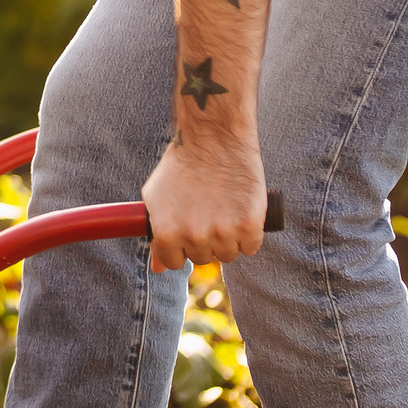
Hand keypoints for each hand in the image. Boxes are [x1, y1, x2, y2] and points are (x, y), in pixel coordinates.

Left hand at [142, 137, 268, 271]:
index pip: (174, 262)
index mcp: (167, 233)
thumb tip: (158, 268)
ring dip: (228, 238)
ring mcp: (223, 234)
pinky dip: (249, 233)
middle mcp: (194, 237)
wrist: (213, 139)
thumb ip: (155, 233)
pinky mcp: (250, 226)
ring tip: (223, 208)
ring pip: (228, 255)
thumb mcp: (156, 198)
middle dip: (204, 239)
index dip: (180, 246)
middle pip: (203, 258)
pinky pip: (251, 246)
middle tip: (206, 211)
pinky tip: (240, 210)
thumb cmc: (181, 166)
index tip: (187, 229)